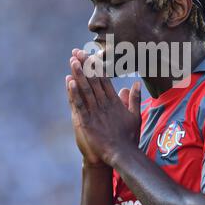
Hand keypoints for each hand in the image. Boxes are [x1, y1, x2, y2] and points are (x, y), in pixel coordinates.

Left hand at [66, 49, 141, 165]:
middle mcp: (104, 103)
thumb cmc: (129, 137)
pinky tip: (69, 81)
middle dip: (85, 65)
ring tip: (72, 60)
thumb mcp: (135, 115)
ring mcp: (95, 112)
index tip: (90, 55)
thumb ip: (135, 99)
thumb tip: (136, 84)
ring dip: (78, 74)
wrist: (122, 154)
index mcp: (114, 101)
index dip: (95, 66)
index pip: (104, 79)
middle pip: (93, 80)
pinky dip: (73, 93)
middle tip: (77, 51)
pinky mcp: (87, 122)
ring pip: (85, 89)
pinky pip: (79, 105)